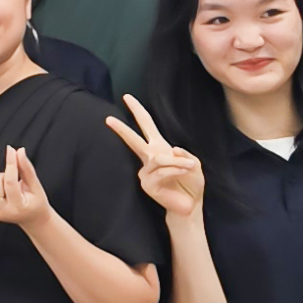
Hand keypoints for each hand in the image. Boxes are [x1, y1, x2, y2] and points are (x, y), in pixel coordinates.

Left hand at [0, 142, 52, 230]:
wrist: (32, 219)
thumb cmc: (36, 202)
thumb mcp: (35, 186)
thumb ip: (27, 169)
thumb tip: (19, 151)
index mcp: (17, 207)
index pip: (10, 182)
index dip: (11, 163)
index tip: (11, 149)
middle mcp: (2, 212)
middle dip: (5, 175)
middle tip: (16, 182)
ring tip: (9, 188)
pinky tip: (3, 191)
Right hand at [102, 96, 206, 219]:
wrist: (190, 205)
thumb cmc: (191, 184)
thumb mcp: (194, 164)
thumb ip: (183, 154)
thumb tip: (171, 149)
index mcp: (159, 148)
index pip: (146, 126)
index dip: (138, 111)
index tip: (127, 97)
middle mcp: (150, 158)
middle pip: (134, 139)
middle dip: (122, 128)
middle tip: (108, 119)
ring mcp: (146, 172)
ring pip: (158, 158)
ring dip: (176, 162)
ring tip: (189, 167)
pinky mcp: (147, 184)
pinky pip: (161, 171)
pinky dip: (175, 170)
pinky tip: (182, 173)